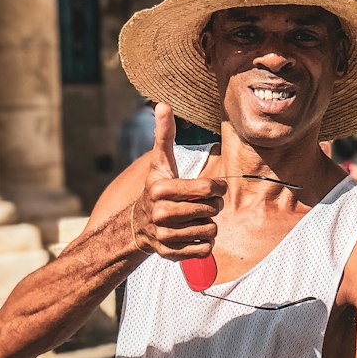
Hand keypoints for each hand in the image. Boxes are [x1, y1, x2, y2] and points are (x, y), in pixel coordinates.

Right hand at [131, 103, 223, 259]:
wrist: (138, 226)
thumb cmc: (156, 190)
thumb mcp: (160, 163)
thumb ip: (164, 135)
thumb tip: (163, 104)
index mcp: (161, 189)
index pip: (208, 190)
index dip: (218, 189)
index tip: (214, 189)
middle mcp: (160, 214)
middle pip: (211, 211)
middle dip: (213, 207)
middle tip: (205, 205)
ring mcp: (165, 236)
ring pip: (210, 231)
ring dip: (209, 225)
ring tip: (197, 220)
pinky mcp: (171, 254)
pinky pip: (205, 250)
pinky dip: (205, 243)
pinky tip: (193, 234)